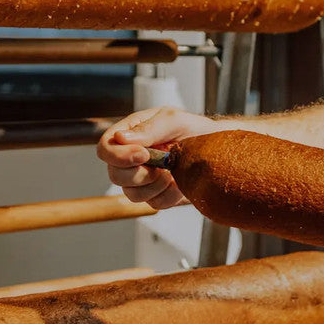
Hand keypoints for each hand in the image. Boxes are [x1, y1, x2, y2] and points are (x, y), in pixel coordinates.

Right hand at [97, 107, 214, 208]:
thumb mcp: (175, 120)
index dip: (118, 156)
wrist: (218, 150)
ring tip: (173, 172)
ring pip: (132, 194)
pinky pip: (154, 203)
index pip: (105, 148)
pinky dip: (169, 195)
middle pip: (115, 175)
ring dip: (155, 186)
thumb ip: (149, 129)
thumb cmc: (195, 130)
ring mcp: (142, 179)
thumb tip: (121, 138)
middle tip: (163, 165)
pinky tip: (179, 183)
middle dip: (140, 174)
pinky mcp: (157, 195)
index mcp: (130, 135)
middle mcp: (131, 158)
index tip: (144, 154)